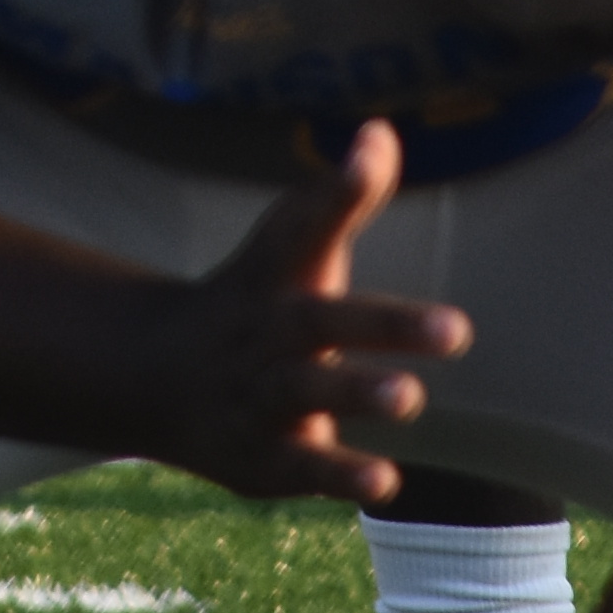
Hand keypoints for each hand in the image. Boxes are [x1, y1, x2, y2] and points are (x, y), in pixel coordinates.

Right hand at [115, 121, 469, 503]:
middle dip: (383, 324)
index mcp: (274, 274)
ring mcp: (259, 394)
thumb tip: (381, 131)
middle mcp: (264, 332)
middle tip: (459, 330)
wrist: (154, 377)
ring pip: (306, 392)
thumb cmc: (253, 301)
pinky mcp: (264, 456)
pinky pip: (303, 466)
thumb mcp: (287, 248)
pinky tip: (386, 481)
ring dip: (356, 392)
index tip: (370, 154)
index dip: (337, 190)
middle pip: (318, 320)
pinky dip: (339, 474)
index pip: (303, 224)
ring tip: (411, 396)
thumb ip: (342, 199)